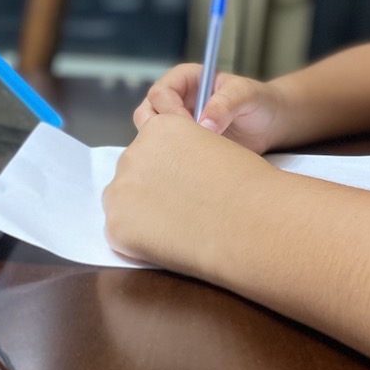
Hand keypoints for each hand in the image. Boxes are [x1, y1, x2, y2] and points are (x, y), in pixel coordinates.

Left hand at [105, 112, 275, 272]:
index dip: (167, 168)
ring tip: (178, 225)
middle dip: (152, 189)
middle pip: (134, 173)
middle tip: (182, 208)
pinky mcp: (116, 225)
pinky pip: (121, 232)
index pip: (150, 146)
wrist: (252, 220)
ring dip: (144, 212)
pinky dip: (140, 240)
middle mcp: (133, 153)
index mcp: (159, 128)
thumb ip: (187, 149)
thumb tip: (177, 164)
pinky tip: (169, 242)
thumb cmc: (246, 183)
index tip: (181, 184)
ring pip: (124, 201)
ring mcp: (120, 189)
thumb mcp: (214, 147)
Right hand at [132, 63, 283, 154]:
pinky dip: (173, 160)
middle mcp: (176, 100)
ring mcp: (178, 125)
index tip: (191, 127)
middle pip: (147, 113)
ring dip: (165, 146)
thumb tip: (204, 124)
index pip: (160, 92)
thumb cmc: (260, 101)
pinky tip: (193, 167)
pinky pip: (167, 153)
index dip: (170, 110)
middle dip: (160, 130)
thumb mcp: (246, 95)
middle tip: (186, 144)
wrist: (271, 125)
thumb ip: (225, 103)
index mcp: (186, 79)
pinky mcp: (183, 145)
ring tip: (191, 156)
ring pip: (152, 136)